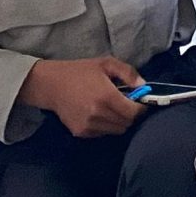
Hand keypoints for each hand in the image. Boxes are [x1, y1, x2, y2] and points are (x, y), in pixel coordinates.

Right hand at [15, 55, 143, 138]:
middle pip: (126, 124)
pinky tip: (98, 113)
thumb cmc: (80, 71)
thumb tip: (143, 85)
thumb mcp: (105, 63)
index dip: (140, 109)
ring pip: (115, 130)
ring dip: (118, 121)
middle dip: (130, 115)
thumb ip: (128, 73)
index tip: (140, 102)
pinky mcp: (81, 133)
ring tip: (111, 107)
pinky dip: (105, 126)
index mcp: (107, 97)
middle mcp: (99, 114)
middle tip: (125, 104)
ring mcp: (90, 126)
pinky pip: (102, 133)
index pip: (133, 113)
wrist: (52, 85)